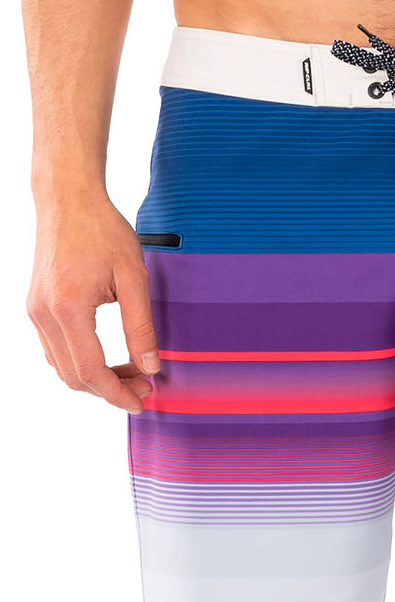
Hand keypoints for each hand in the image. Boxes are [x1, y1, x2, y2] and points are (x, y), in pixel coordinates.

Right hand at [27, 191, 158, 412]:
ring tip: (132, 370)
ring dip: (96, 378)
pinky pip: (55, 350)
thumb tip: (150, 365)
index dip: (117, 393)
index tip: (141, 401)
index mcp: (68, 308)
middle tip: (145, 384)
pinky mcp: (36, 307)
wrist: (68, 199)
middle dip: (110, 389)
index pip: (91, 371)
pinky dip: (81, 362)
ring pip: (62, 367)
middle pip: (74, 376)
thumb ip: (141, 325)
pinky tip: (108, 356)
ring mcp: (35, 311)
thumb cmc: (102, 231)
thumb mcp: (134, 277)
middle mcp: (44, 314)